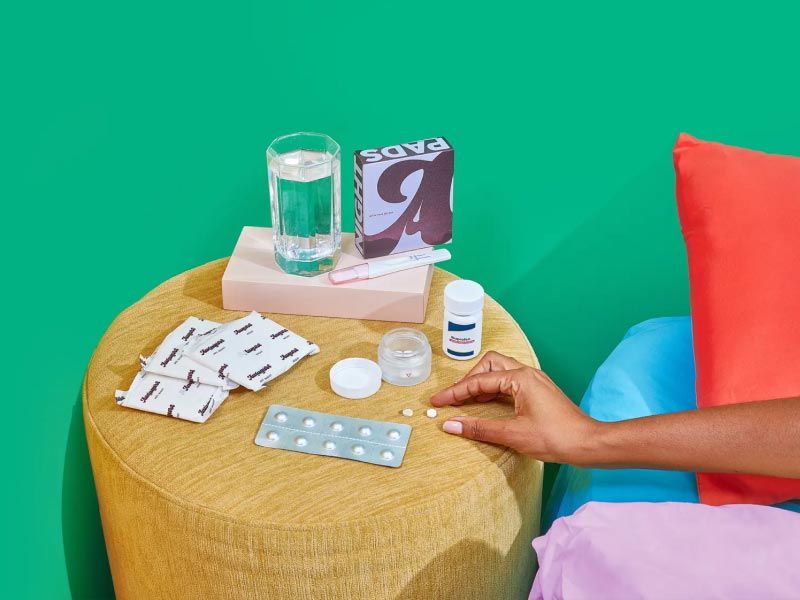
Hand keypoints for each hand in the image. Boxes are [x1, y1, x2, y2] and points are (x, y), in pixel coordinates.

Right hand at [430, 351, 598, 463]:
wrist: (588, 444)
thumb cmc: (556, 437)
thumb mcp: (513, 434)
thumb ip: (479, 428)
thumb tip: (451, 425)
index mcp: (520, 378)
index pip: (479, 381)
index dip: (455, 392)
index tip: (437, 401)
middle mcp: (527, 373)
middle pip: (489, 365)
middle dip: (469, 380)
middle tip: (455, 399)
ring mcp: (534, 381)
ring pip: (499, 372)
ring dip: (481, 384)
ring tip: (467, 402)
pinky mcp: (538, 391)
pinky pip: (509, 382)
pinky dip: (494, 391)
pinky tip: (487, 405)